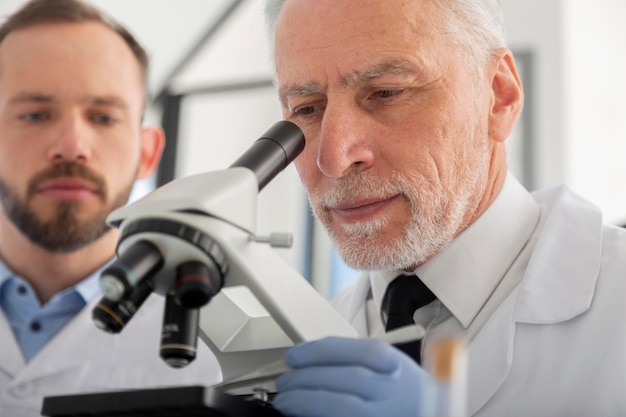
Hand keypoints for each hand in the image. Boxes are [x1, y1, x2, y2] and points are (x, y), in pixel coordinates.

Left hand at [272, 336, 444, 416]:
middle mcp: (393, 393)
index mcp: (396, 367)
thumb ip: (357, 360)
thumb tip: (308, 358)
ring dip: (306, 402)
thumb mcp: (389, 367)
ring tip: (284, 401)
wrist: (429, 414)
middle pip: (348, 378)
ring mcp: (384, 415)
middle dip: (307, 377)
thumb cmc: (406, 394)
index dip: (320, 351)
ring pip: (342, 407)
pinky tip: (301, 416)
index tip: (294, 355)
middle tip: (284, 380)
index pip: (359, 351)